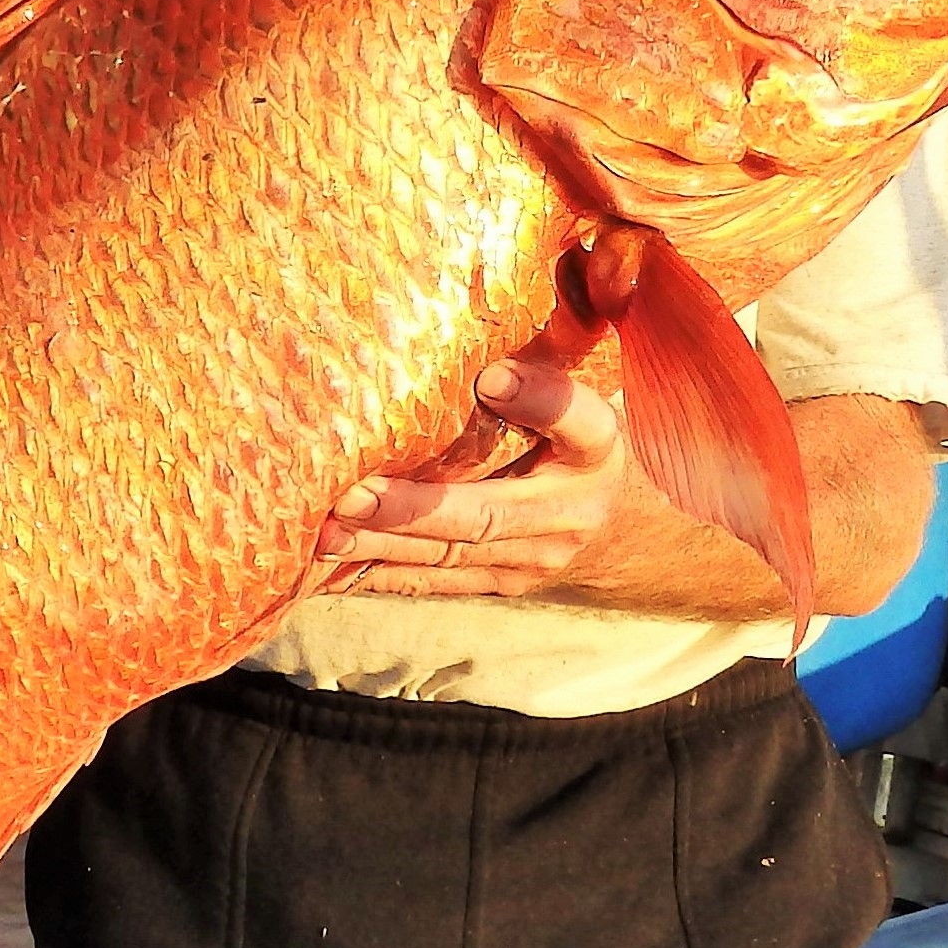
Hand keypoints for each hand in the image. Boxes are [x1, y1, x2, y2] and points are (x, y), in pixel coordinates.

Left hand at [314, 362, 630, 599]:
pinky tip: (336, 563)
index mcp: (595, 452)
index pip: (580, 423)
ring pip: (451, 556)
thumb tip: (484, 363)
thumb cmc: (577, 445)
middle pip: (486, 516)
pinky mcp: (503, 584)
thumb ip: (541, 378)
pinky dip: (385, 573)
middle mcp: (568, 514)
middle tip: (351, 496)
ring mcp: (534, 561)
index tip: (493, 376)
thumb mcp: (578, 404)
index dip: (539, 401)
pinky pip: (439, 582)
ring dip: (382, 547)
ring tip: (326, 533)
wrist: (621, 526)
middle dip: (412, 509)